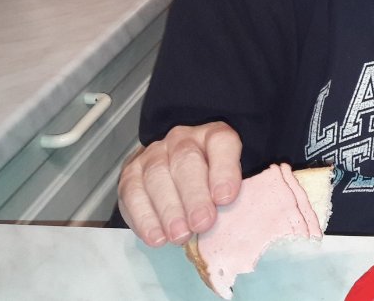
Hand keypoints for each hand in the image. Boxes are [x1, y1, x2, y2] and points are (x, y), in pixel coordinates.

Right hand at [117, 122, 242, 246]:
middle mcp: (182, 140)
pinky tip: (157, 237)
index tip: (225, 198)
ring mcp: (153, 155)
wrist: (176, 176)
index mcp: (213, 136)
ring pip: (157, 176)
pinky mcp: (131, 175)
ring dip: (169, 210)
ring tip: (180, 235)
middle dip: (195, 195)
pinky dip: (145, 218)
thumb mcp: (229, 182)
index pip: (221, 141)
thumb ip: (233, 194)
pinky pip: (133, 194)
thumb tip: (242, 220)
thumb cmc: (210, 184)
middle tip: (202, 223)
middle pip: (186, 160)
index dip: (224, 169)